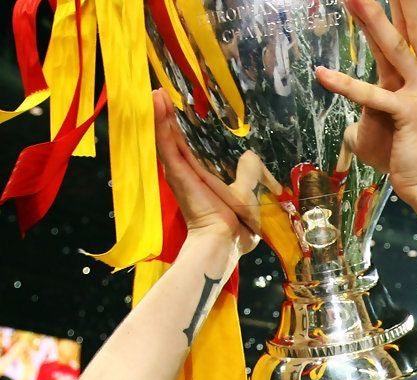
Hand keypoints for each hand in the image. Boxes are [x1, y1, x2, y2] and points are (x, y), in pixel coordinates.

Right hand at [153, 89, 281, 251]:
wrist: (224, 240)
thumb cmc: (237, 225)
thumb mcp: (245, 193)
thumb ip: (247, 174)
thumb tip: (250, 155)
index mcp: (200, 180)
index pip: (187, 151)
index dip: (181, 132)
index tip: (179, 112)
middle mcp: (186, 175)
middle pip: (173, 140)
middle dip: (167, 117)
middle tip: (161, 94)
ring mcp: (180, 173)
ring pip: (167, 138)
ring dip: (161, 115)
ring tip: (155, 91)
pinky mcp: (177, 172)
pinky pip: (166, 142)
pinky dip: (160, 122)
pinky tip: (156, 101)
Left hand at [315, 0, 416, 205]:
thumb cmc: (414, 159)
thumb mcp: (396, 128)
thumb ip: (374, 117)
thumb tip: (351, 129)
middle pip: (416, 27)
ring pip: (395, 49)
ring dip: (373, 20)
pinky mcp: (407, 113)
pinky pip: (370, 96)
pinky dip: (344, 85)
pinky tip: (322, 74)